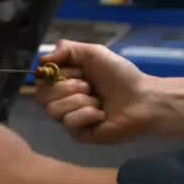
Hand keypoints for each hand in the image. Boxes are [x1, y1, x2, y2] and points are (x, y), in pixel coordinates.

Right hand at [35, 40, 157, 143]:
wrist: (143, 98)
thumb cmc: (120, 76)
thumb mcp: (93, 52)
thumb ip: (65, 49)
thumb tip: (42, 60)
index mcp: (64, 82)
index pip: (40, 81)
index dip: (52, 76)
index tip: (72, 70)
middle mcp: (63, 101)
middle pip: (42, 97)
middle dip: (67, 87)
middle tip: (89, 86)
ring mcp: (69, 119)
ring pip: (54, 110)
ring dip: (79, 101)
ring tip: (98, 100)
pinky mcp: (78, 134)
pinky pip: (69, 123)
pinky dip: (87, 114)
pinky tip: (101, 114)